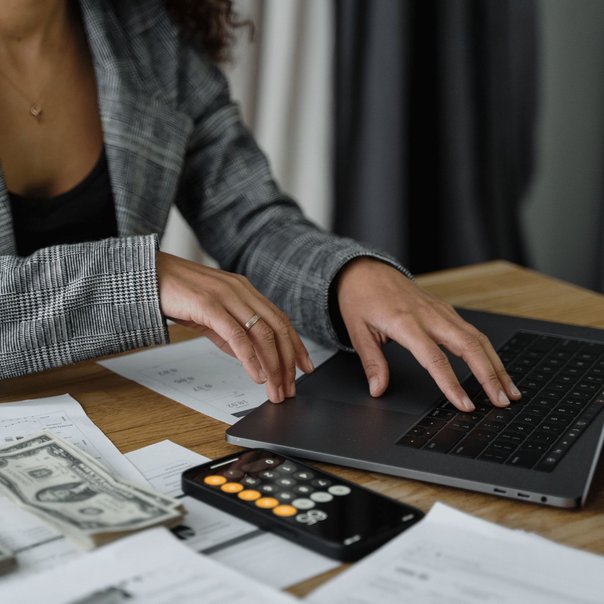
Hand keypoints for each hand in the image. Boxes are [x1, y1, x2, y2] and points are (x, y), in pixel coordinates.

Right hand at [156, 252, 313, 402]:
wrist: (146, 275)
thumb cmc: (177, 292)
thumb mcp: (211, 314)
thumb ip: (229, 333)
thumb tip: (248, 357)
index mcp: (245, 291)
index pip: (280, 319)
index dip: (296, 345)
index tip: (305, 367)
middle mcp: (241, 291)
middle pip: (277, 328)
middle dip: (288, 361)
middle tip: (292, 387)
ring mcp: (226, 296)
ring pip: (262, 333)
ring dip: (273, 365)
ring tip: (276, 388)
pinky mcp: (209, 305)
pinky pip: (237, 336)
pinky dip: (251, 359)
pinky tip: (256, 375)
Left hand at [336, 258, 520, 411]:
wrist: (366, 270)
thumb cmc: (361, 298)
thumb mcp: (358, 331)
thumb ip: (372, 362)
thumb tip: (378, 390)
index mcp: (405, 323)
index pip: (434, 359)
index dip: (451, 384)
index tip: (464, 405)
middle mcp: (429, 315)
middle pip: (469, 346)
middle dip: (489, 376)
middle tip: (502, 401)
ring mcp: (441, 311)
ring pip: (477, 338)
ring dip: (496, 365)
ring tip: (509, 391)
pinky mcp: (446, 309)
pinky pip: (472, 331)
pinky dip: (488, 351)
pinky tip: (496, 367)